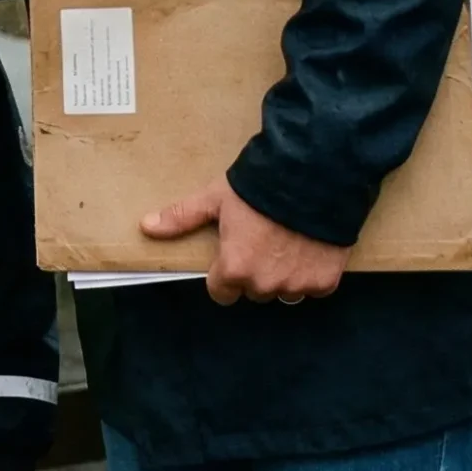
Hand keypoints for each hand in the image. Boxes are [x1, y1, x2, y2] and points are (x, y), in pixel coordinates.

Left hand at [143, 173, 347, 307]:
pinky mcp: (325, 282)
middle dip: (254, 272)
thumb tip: (145, 227)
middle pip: (253, 290)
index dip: (223, 274)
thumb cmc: (259, 188)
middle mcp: (264, 285)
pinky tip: (310, 247)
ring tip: (286, 242)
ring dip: (283, 275)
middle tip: (262, 240)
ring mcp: (296, 285)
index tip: (232, 254)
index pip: (221, 293)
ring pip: (283, 291)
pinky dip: (311, 272)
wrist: (313, 178)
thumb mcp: (215, 198)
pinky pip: (314, 287)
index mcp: (233, 269)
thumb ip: (182, 217)